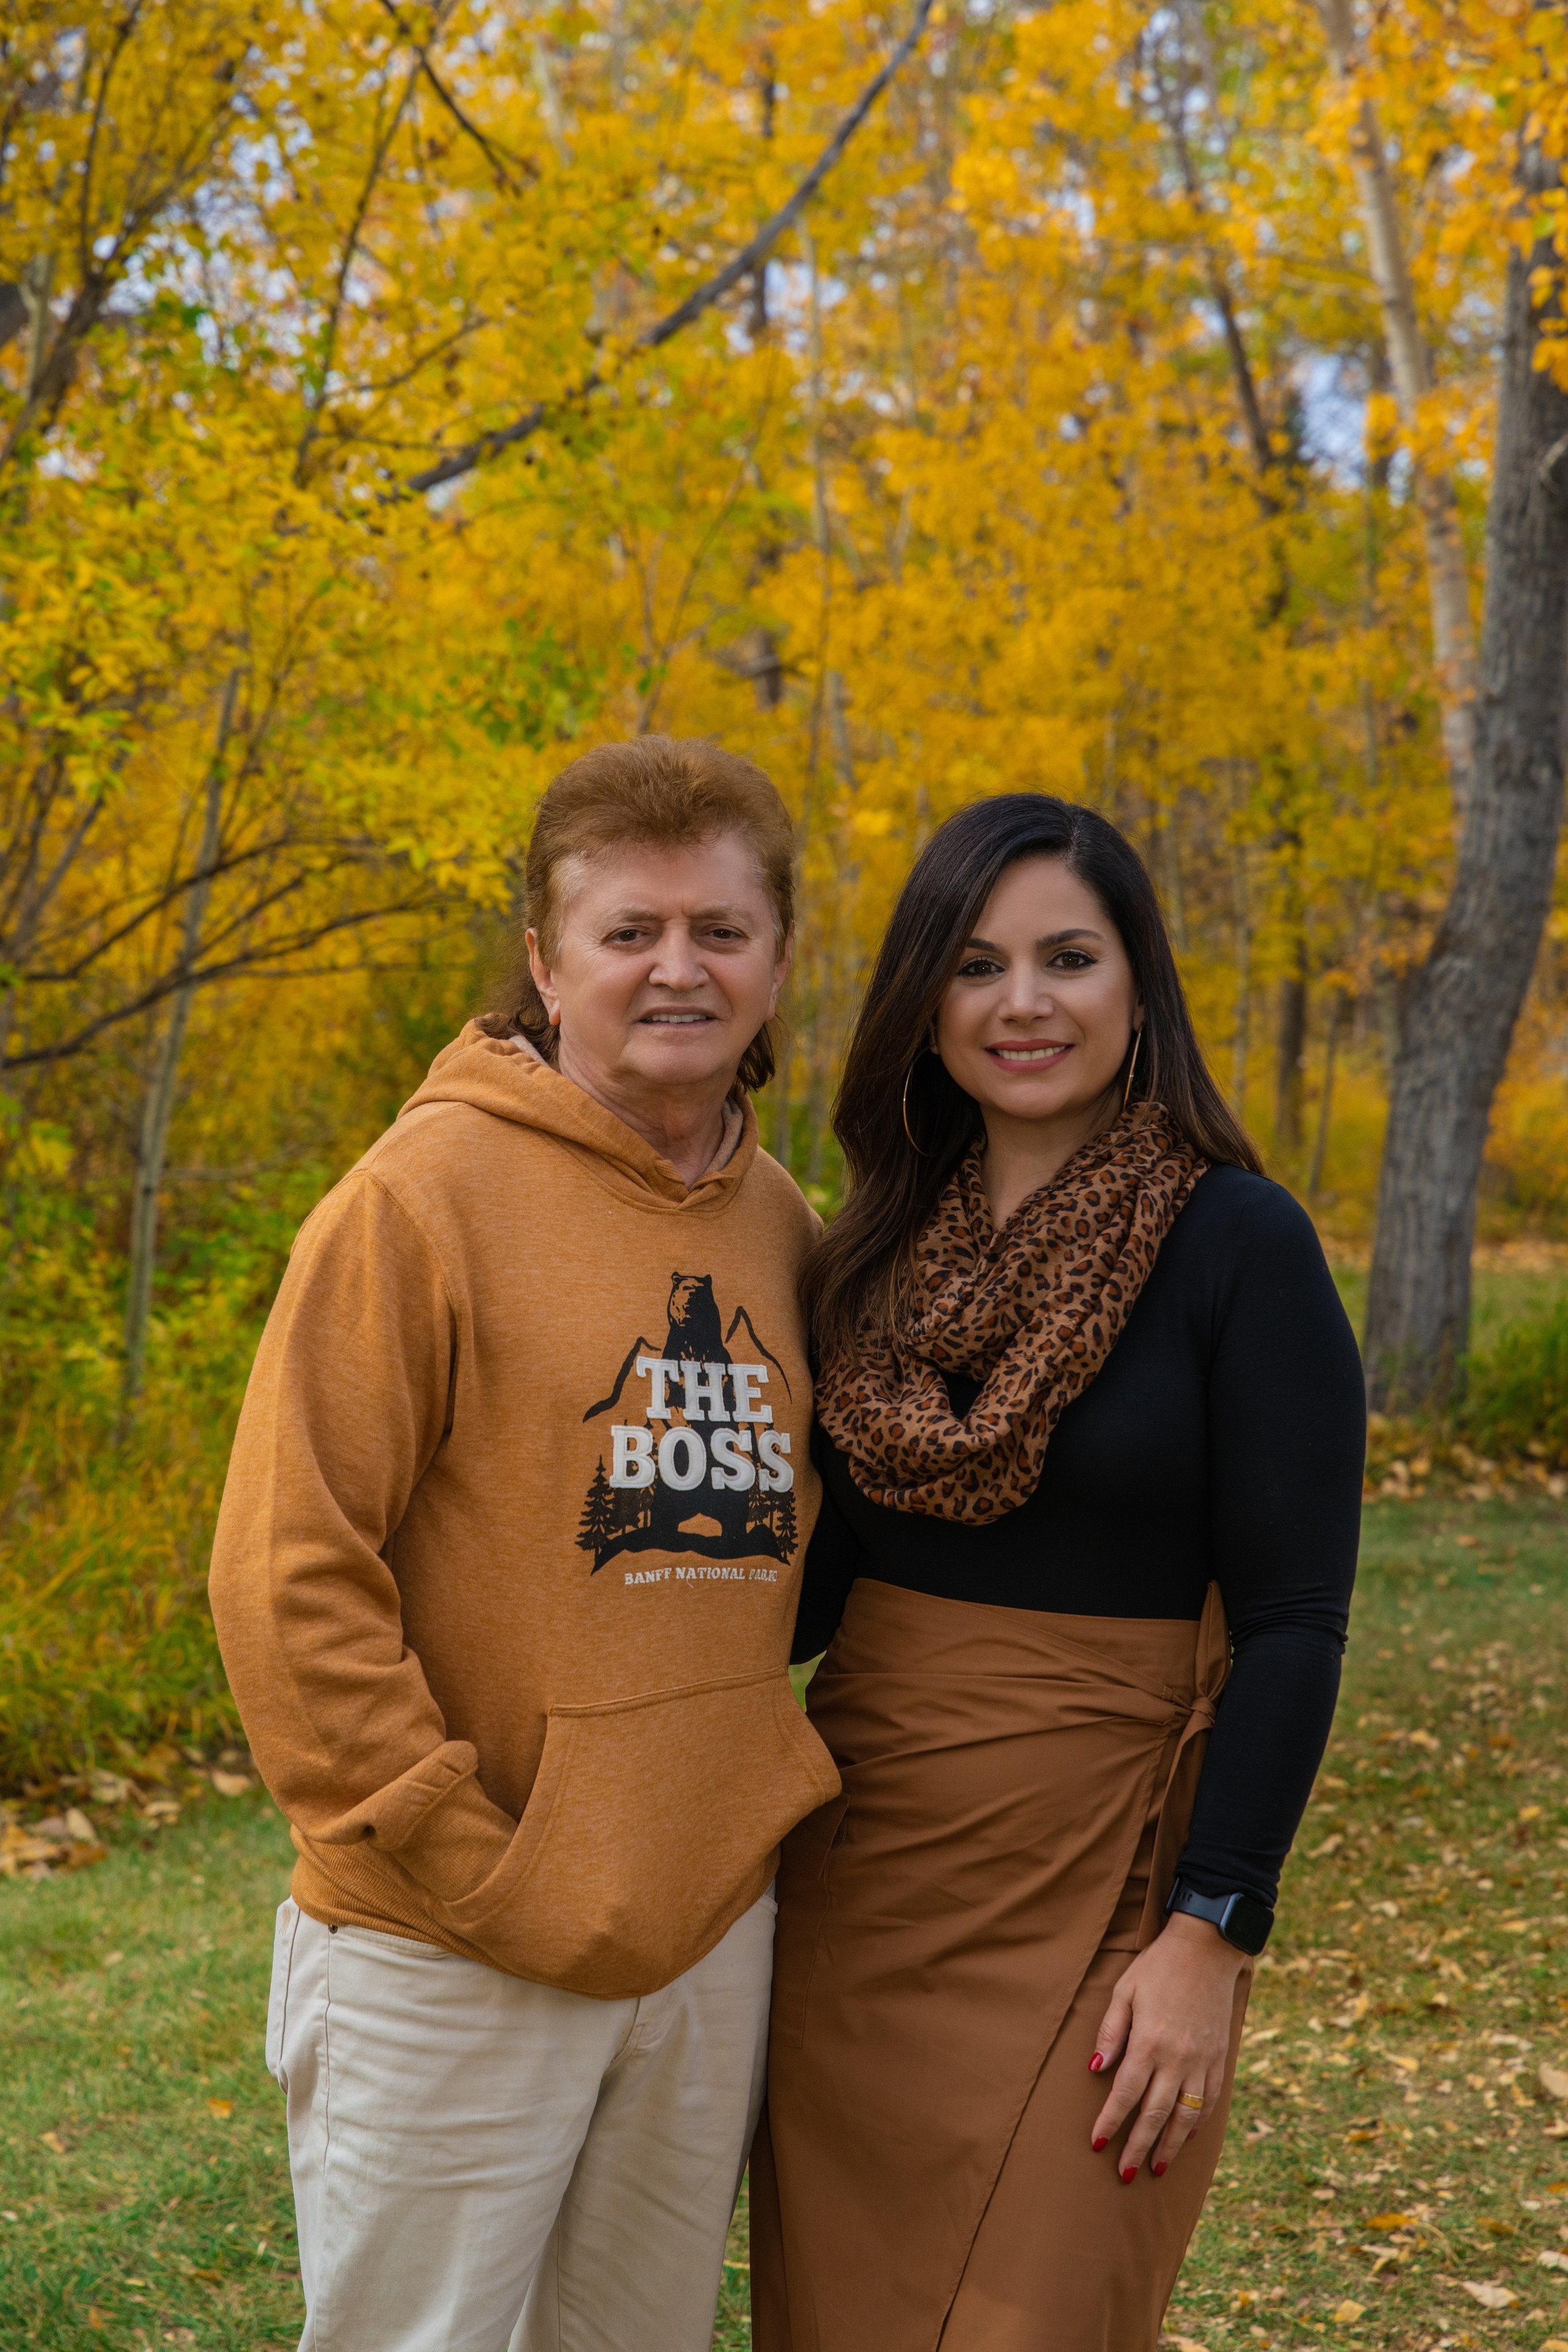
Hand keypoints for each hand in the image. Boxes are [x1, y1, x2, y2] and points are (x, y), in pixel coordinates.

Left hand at [1087, 1913, 1250, 2180]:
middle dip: (1137, 2147)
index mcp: (1149, 2042)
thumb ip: (1110, 2032)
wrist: (1208, 1948)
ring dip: (1169, 2145)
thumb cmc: (1159, 1967)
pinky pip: (1210, 2099)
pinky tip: (1186, 2136)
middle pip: (1154, 2114)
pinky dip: (1198, 2123)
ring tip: (1156, 2167)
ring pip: (1185, 2115)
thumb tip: (1095, 2071)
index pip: (1125, 2094)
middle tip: (1124, 2174)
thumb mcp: (1125, 1990)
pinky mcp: (1219, 2058)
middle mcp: (1177, 2058)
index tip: (1097, 2144)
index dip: (1110, 2122)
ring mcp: (1202, 2061)